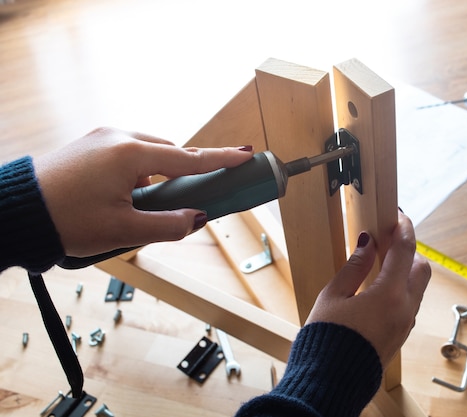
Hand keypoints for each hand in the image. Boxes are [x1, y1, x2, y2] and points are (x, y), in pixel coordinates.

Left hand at [33, 127, 253, 256]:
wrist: (13, 211)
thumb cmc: (64, 220)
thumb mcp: (122, 231)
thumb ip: (168, 226)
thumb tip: (196, 219)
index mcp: (130, 154)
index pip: (188, 158)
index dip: (221, 159)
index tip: (246, 154)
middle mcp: (118, 137)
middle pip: (169, 154)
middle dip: (183, 175)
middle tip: (189, 202)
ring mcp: (102, 138)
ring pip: (148, 155)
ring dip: (156, 178)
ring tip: (141, 210)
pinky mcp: (90, 145)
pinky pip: (127, 156)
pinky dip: (137, 175)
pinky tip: (123, 200)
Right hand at [306, 210, 430, 367]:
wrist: (329, 381)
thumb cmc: (326, 338)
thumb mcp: (333, 296)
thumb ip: (353, 267)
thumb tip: (367, 243)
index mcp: (389, 295)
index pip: (405, 250)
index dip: (403, 228)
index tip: (398, 215)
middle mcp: (404, 309)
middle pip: (421, 268)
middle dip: (409, 250)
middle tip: (388, 240)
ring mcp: (405, 324)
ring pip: (418, 287)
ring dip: (406, 270)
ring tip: (381, 262)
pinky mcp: (400, 336)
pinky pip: (409, 304)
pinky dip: (402, 289)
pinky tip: (379, 286)